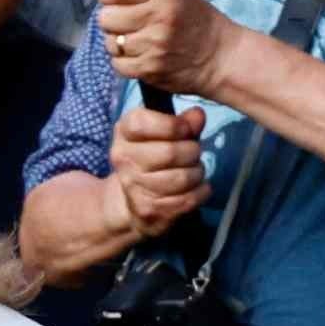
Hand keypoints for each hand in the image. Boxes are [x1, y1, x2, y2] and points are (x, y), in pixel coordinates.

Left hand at [93, 0, 222, 108]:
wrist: (220, 57)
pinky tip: (141, 56)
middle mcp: (158, 15)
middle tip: (131, 22)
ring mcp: (153, 44)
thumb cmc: (194, 20)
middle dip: (114, 20)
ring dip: (120, 42)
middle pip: (106, 17)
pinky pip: (117, 64)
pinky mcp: (150, 69)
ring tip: (139, 41)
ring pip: (110, 42)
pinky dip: (125, 62)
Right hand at [97, 103, 206, 233]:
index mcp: (124, 132)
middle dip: (192, 152)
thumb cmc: (153, 157)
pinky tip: (196, 188)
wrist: (133, 200)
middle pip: (170, 152)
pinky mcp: (148, 210)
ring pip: (182, 178)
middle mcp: (123, 158)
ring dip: (197, 173)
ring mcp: (133, 186)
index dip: (174, 125)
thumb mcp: (164, 133)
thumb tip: (198, 115)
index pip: (143, 123)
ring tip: (194, 171)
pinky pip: (188, 199)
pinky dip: (201, 192)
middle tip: (194, 154)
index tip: (186, 130)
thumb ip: (183, 123)